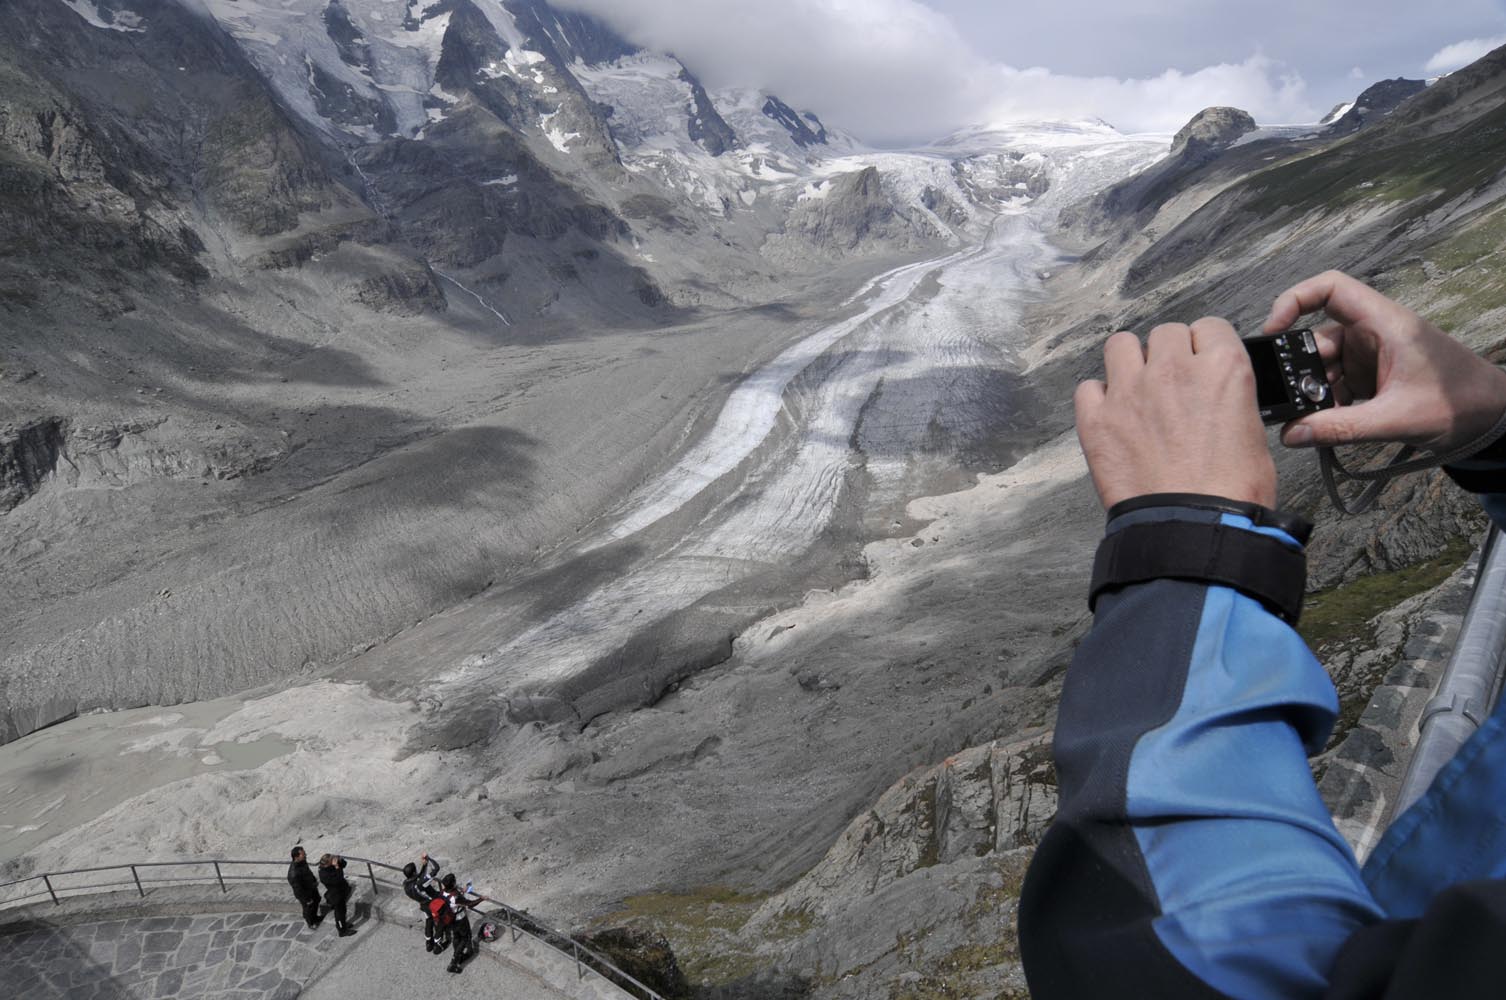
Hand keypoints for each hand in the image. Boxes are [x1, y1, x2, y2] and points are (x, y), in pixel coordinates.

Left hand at [1076, 318, 1275, 509]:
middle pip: (1165, 333)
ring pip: (1120, 345)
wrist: (1193, 527)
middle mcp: (1173, 370)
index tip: (1200, 361)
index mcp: (1221, 368)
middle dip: (1169, 353)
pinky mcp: (1097, 418)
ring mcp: (1130, 391)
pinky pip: (1087, 387)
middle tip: (1171, 381)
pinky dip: (1096, 398)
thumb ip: (1229, 398)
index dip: (1204, 347)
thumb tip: (1215, 397)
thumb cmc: (1229, 492)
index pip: (1209, 328)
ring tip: (1136, 388)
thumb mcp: (1252, 431)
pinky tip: (1110, 415)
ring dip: (1129, 361)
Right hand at [1264, 270, 1505, 451]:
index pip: (1329, 288)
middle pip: (1316, 338)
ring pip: (1323, 367)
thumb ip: (1341, 428)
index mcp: (1383, 323)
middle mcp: (1372, 333)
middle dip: (1299, 370)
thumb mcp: (1397, 418)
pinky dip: (1327, 404)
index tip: (1272, 331)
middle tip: (1289, 401)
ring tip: (1312, 423)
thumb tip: (1291, 435)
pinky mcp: (1372, 378)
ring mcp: (1371, 356)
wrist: (1496, 417)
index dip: (1294, 300)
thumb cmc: (1461, 402)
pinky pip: (1336, 385)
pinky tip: (1327, 426)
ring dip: (1313, 394)